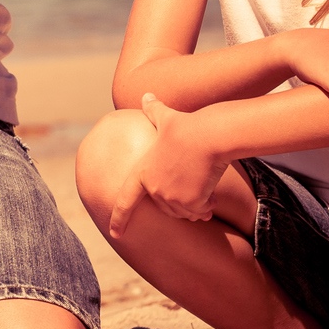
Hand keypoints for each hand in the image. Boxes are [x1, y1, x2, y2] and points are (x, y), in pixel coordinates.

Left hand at [109, 95, 225, 236]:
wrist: (207, 137)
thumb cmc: (186, 126)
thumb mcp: (165, 117)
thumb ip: (153, 110)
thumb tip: (146, 95)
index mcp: (142, 174)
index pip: (127, 201)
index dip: (120, 218)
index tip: (116, 233)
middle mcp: (154, 189)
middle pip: (167, 208)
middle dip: (179, 201)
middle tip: (191, 185)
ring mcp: (172, 199)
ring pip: (185, 212)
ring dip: (194, 205)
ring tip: (202, 187)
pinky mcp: (191, 203)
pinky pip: (201, 212)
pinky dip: (207, 206)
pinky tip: (212, 194)